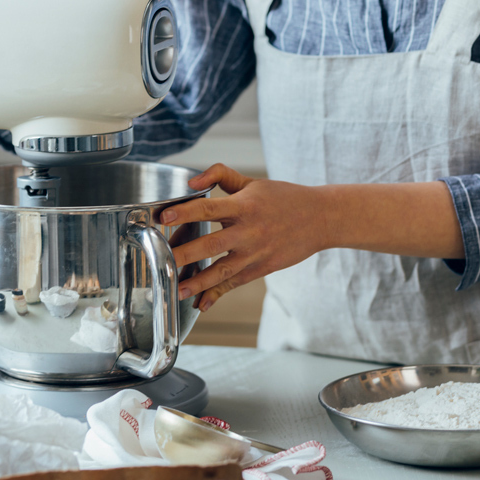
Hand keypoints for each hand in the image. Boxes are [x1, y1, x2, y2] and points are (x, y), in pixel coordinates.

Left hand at [163, 164, 330, 311]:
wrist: (320, 219)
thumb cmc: (284, 198)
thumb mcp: (251, 182)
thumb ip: (220, 175)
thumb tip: (191, 182)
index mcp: (244, 206)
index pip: (209, 208)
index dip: (185, 212)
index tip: (164, 217)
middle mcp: (249, 231)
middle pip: (211, 245)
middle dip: (184, 254)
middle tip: (160, 260)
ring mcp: (255, 253)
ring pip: (221, 270)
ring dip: (197, 282)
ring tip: (175, 289)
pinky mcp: (261, 268)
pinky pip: (235, 283)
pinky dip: (217, 294)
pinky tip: (201, 303)